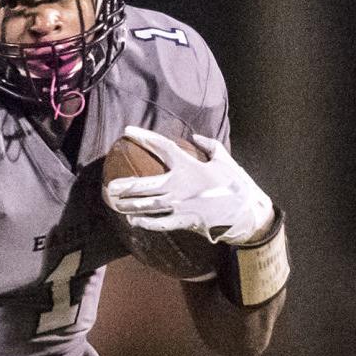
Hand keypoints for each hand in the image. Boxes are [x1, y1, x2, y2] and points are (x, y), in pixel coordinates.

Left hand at [104, 126, 273, 244]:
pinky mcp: (183, 221)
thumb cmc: (236, 184)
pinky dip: (144, 222)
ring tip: (114, 203)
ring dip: (128, 206)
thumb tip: (196, 137)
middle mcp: (180, 186)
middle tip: (108, 186)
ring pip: (147, 206)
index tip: (127, 131)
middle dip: (124, 186)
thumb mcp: (225, 160)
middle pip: (144, 185)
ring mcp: (179, 206)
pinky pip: (159, 223)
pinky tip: (133, 221)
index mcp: (189, 166)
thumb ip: (210, 145)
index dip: (144, 137)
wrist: (246, 213)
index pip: (162, 147)